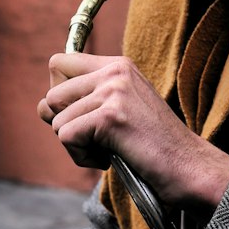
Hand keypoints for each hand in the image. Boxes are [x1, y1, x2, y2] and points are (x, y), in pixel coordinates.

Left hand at [38, 52, 228, 210]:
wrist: (188, 166)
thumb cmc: (154, 145)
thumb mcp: (121, 109)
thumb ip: (85, 101)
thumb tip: (41, 106)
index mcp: (119, 65)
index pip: (60, 63)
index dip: (60, 94)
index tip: (82, 115)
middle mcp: (115, 71)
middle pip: (52, 94)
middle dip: (65, 124)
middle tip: (97, 139)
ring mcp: (113, 91)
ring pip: (56, 120)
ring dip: (76, 146)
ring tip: (108, 150)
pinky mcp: (110, 116)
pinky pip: (66, 137)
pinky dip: (82, 158)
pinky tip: (108, 159)